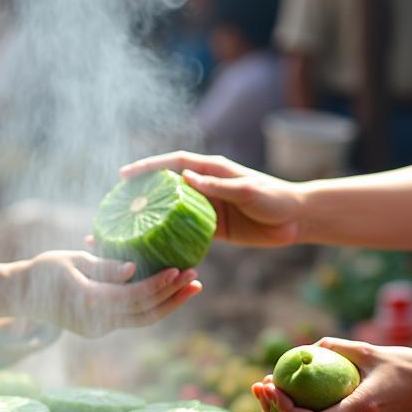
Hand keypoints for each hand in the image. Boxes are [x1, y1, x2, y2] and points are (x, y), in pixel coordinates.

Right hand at [26, 250, 200, 337]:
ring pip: (142, 320)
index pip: (133, 296)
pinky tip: (168, 292)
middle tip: (197, 279)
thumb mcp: (73, 259)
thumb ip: (104, 266)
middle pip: (144, 313)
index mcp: (89, 301)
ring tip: (192, 288)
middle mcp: (97, 322)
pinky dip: (152, 306)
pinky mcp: (99, 328)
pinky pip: (132, 318)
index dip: (158, 284)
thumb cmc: (44, 269)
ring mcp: (98, 329)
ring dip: (168, 305)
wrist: (21, 295)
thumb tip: (134, 269)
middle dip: (173, 297)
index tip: (179, 269)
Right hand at [119, 151, 302, 246]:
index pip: (173, 164)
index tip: (125, 175)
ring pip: (173, 210)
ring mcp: (208, 207)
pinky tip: (155, 247)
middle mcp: (205, 186)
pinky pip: (187, 232)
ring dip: (152, 216)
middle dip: (141, 192)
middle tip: (116, 203)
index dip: (148, 168)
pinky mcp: (213, 228)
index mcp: (211, 170)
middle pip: (166, 186)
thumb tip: (186, 179)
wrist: (296, 220)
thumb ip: (219, 186)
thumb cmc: (275, 199)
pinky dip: (171, 237)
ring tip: (127, 226)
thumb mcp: (248, 190)